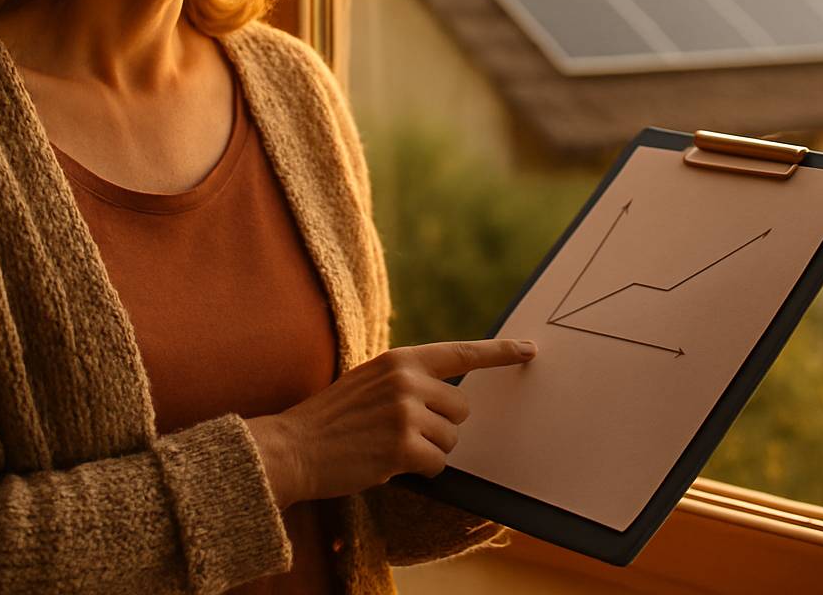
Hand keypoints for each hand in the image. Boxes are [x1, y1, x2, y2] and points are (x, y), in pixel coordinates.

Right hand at [248, 339, 537, 508]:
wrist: (293, 447)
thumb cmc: (333, 420)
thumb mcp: (371, 383)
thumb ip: (408, 382)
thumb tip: (453, 403)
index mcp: (401, 359)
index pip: (460, 352)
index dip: (499, 353)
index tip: (529, 350)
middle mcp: (407, 380)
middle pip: (461, 409)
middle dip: (441, 428)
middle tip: (401, 433)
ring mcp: (406, 412)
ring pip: (450, 440)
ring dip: (427, 452)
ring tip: (387, 447)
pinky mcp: (403, 445)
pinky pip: (437, 465)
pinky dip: (418, 472)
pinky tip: (387, 465)